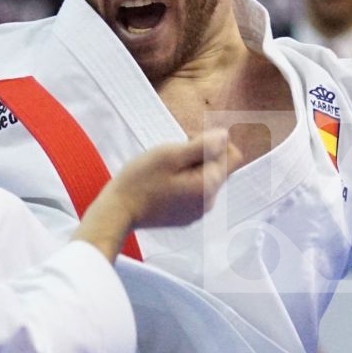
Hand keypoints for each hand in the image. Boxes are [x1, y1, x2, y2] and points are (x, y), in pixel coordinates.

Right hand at [75, 130, 233, 258]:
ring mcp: (197, 212)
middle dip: (200, 155)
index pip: (233, 156)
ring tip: (164, 170)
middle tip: (172, 154)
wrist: (118, 213)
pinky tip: (161, 184)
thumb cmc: (140, 181)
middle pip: (218, 168)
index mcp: (208, 185)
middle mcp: (209, 202)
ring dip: (190, 168)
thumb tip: (225, 135)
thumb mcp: (170, 155)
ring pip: (204, 180)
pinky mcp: (185, 217)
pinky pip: (193, 193)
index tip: (189, 140)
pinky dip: (182, 183)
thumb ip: (202, 145)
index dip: (215, 142)